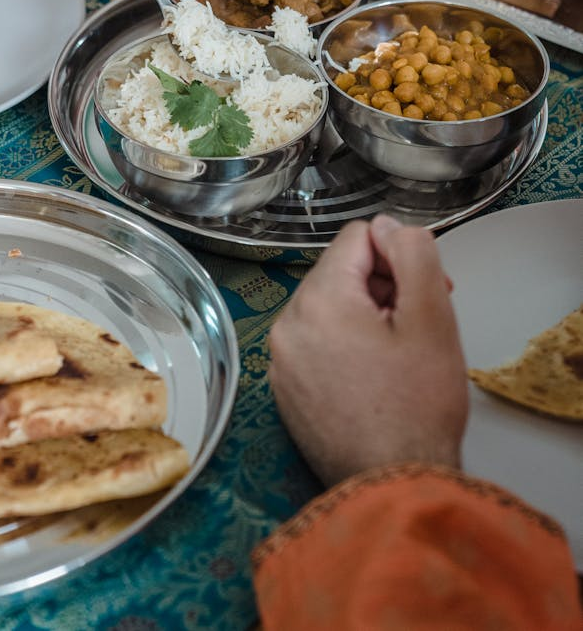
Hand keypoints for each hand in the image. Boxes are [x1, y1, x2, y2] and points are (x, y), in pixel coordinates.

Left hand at [268, 215, 467, 487]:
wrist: (393, 488)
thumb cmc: (417, 408)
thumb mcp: (432, 318)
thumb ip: (412, 253)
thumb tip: (389, 226)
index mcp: (318, 300)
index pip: (358, 237)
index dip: (398, 256)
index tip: (424, 292)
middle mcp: (287, 325)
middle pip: (340, 273)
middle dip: (382, 288)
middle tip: (418, 327)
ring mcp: (281, 361)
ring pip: (329, 309)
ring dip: (365, 319)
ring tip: (398, 358)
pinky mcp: (285, 391)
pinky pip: (316, 345)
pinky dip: (345, 349)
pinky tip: (375, 380)